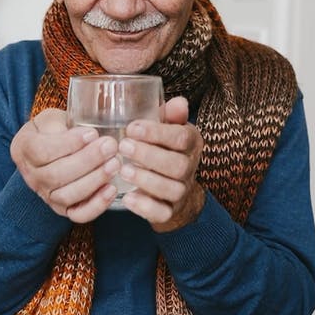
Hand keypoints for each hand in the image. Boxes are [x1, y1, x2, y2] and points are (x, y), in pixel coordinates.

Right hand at [10, 108, 119, 222]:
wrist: (51, 148)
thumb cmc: (54, 130)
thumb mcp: (51, 118)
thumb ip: (60, 123)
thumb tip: (84, 132)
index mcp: (24, 149)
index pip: (42, 151)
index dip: (68, 144)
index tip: (92, 133)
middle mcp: (32, 176)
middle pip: (56, 175)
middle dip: (88, 160)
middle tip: (110, 146)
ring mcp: (47, 196)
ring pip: (68, 196)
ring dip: (94, 180)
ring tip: (114, 164)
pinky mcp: (64, 209)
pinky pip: (78, 215)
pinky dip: (96, 205)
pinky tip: (111, 188)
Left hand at [118, 96, 204, 231]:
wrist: (174, 185)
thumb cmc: (164, 148)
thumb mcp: (167, 128)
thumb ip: (169, 115)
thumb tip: (178, 101)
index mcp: (191, 142)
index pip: (181, 137)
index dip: (158, 133)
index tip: (132, 127)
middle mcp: (190, 167)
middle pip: (178, 165)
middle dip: (149, 156)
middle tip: (123, 147)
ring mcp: (181, 191)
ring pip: (172, 189)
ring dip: (147, 180)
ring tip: (124, 170)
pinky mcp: (170, 211)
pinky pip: (163, 213)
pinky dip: (146, 206)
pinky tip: (129, 198)